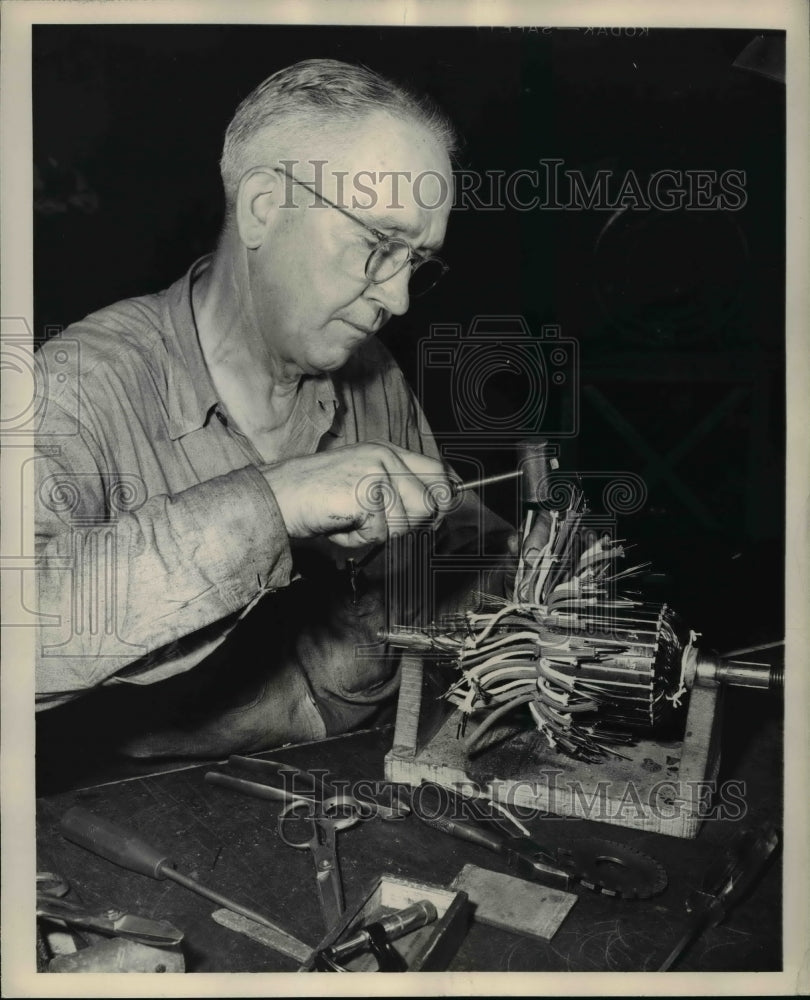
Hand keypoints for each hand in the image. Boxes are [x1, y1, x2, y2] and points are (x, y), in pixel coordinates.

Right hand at [263, 442, 454, 548]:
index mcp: (387, 451)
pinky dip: (359, 539)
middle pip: (429, 504)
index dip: (443, 500)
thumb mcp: (365, 482)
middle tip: (376, 521)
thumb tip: (435, 511)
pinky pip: (380, 534)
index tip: (436, 516)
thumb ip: (399, 490)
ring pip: (405, 523)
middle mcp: (385, 457)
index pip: (439, 473)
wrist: (280, 496)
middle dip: (407, 523)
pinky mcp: (365, 495)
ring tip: (351, 519)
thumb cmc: (320, 495)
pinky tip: (342, 524)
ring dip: (378, 532)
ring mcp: (375, 474)